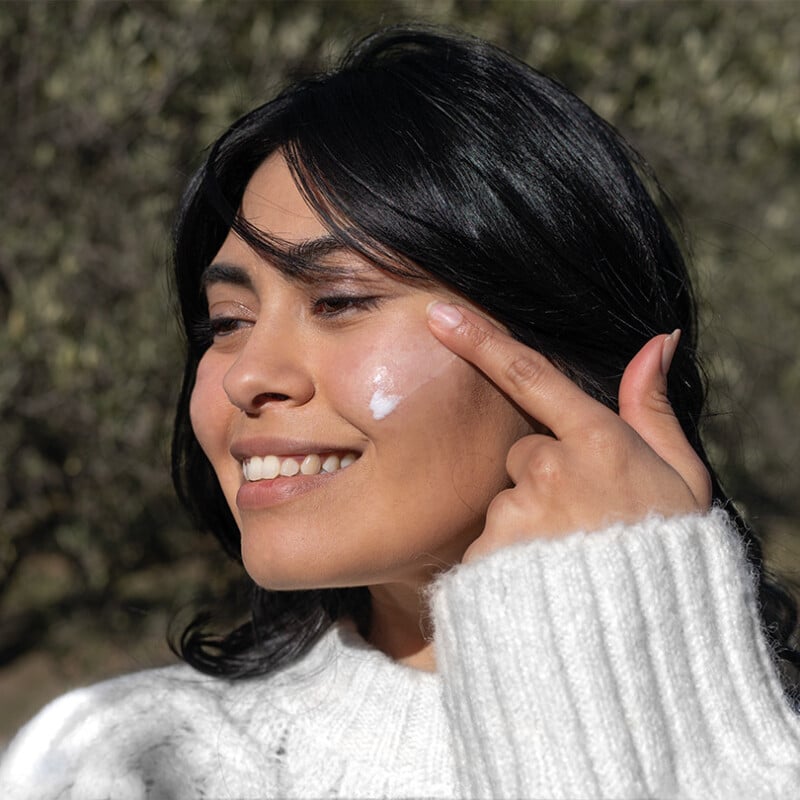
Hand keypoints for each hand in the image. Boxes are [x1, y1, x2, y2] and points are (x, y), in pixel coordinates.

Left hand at [426, 302, 712, 562]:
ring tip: (561, 555)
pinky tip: (538, 577)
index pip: (529, 375)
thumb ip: (654, 409)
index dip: (481, 340)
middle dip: (540, 477)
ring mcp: (518, 512)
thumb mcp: (681, 477)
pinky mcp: (490, 553)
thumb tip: (658, 341)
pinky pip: (488, 541)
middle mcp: (551, 469)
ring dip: (526, 519)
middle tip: (577, 517)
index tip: (439, 315)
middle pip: (520, 452)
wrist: (640, 641)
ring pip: (505, 499)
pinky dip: (506, 555)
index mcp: (597, 440)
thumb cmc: (667, 553)